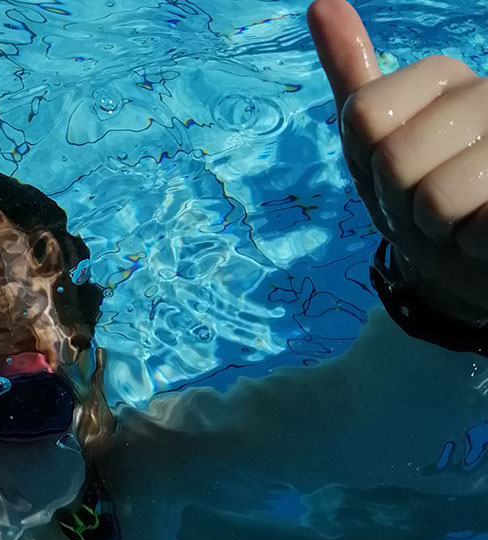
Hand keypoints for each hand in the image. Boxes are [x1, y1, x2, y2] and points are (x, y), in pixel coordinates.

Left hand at [308, 0, 487, 319]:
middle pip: (397, 159)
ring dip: (437, 227)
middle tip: (426, 205)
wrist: (464, 259)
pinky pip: (479, 226)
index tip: (393, 173)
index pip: (364, 113)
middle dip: (400, 202)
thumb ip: (352, 75)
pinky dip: (470, 243)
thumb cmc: (416, 199)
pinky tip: (482, 235)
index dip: (367, 162)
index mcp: (445, 78)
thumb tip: (321, 2)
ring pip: (438, 196)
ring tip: (456, 219)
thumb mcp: (371, 142)